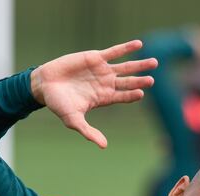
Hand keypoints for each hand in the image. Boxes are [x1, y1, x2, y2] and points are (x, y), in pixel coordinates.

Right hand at [30, 40, 157, 147]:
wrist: (44, 84)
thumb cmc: (58, 104)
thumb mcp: (73, 120)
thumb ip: (88, 132)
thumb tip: (104, 146)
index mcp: (103, 98)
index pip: (123, 97)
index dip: (132, 95)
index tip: (141, 93)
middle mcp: (106, 84)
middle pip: (128, 82)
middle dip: (140, 80)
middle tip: (152, 80)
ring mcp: (102, 70)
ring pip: (125, 67)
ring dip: (139, 65)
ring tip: (154, 62)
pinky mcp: (95, 58)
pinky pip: (114, 51)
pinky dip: (126, 48)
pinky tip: (139, 44)